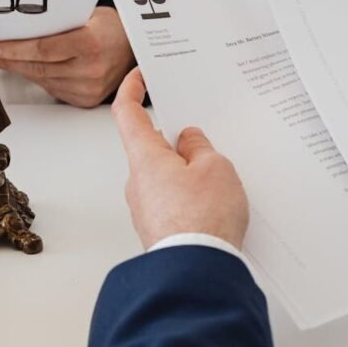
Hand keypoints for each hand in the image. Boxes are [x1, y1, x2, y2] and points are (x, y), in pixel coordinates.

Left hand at [0, 6, 134, 107]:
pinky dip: (37, 78)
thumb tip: (20, 26)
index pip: (42, 49)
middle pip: (38, 67)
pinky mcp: (85, 99)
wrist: (135, 49)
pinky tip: (26, 68)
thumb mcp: (87, 16)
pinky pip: (52, 88)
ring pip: (42, 79)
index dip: (15, 49)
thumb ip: (57, 23)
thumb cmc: (111, 28)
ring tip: (4, 59)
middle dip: (10, 60)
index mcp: (90, 45)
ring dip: (20, 69)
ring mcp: (88, 88)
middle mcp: (91, 70)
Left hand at [112, 68, 248, 249]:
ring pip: (166, 175)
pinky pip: (173, 200)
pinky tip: (215, 204)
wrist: (196, 272)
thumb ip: (200, 148)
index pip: (127, 112)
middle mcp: (137, 181)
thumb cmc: (201, 220)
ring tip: (220, 180)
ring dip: (188, 171)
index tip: (139, 75)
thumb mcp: (215, 168)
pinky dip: (191, 195)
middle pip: (152, 147)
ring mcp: (145, 206)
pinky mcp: (158, 227)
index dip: (131, 89)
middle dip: (179, 141)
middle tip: (206, 141)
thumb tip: (190, 142)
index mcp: (144, 157)